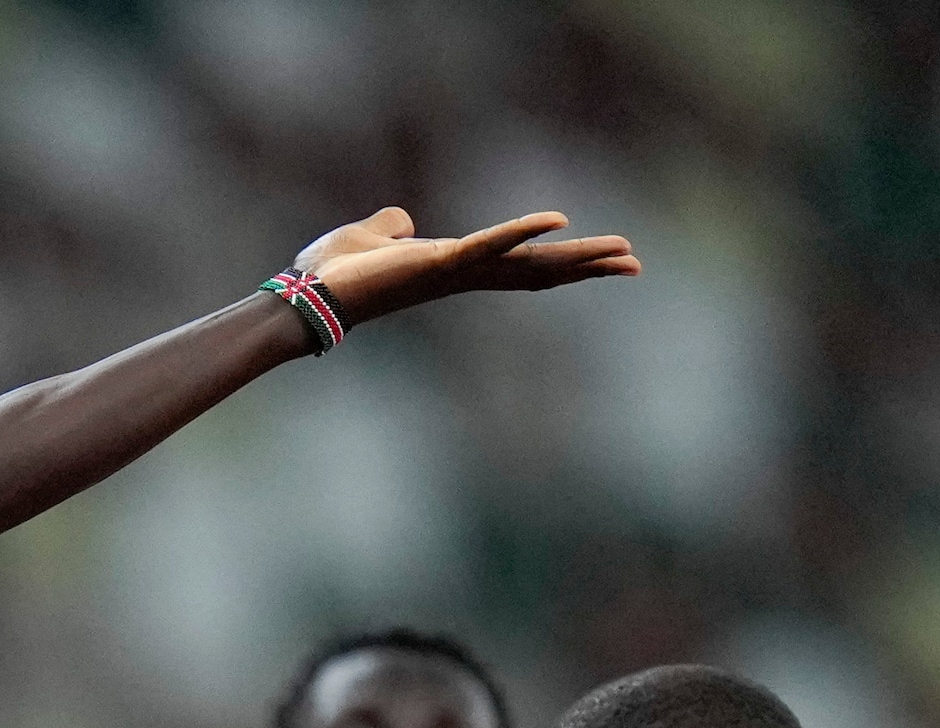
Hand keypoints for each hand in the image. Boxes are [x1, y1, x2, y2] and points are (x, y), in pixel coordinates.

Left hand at [293, 208, 641, 323]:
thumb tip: (401, 222)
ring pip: (528, 264)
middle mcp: (463, 276)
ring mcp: (456, 272)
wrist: (304, 297)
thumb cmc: (331, 275)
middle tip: (635, 264)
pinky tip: (558, 219)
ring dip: (576, 256)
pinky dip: (521, 230)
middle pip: (537, 272)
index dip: (559, 262)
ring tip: (623, 252)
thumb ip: (390, 228)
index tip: (599, 260)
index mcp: (454, 267)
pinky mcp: (439, 263)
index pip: (518, 266)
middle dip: (586, 267)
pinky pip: (488, 245)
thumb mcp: (370, 238)